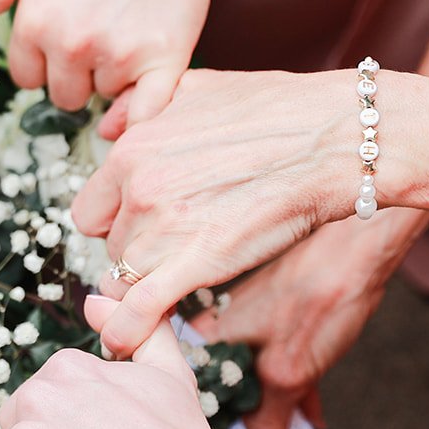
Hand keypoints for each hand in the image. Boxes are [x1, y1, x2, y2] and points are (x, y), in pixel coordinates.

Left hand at [4, 0, 215, 114]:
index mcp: (35, 22)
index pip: (27, 76)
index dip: (44, 59)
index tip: (62, 33)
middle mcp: (73, 42)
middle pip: (63, 94)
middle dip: (74, 72)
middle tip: (95, 33)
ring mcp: (119, 53)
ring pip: (102, 97)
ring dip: (109, 77)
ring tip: (121, 32)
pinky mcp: (164, 59)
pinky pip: (142, 113)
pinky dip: (136, 115)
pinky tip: (132, 103)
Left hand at [71, 68, 360, 356]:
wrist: (338, 138)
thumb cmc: (277, 110)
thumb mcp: (193, 87)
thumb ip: (141, 106)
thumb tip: (104, 125)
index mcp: (130, 150)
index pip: (90, 212)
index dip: (116, 222)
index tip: (144, 224)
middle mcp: (137, 189)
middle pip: (113, 246)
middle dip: (138, 249)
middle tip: (180, 242)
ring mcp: (165, 227)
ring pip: (129, 276)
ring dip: (153, 279)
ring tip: (188, 267)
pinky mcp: (197, 262)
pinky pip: (142, 308)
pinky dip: (131, 329)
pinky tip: (124, 341)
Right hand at [192, 217, 411, 428]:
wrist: (355, 250)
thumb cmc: (316, 301)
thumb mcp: (288, 374)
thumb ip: (266, 420)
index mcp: (199, 340)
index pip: (187, 397)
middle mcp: (209, 333)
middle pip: (217, 394)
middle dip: (241, 427)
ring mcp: (239, 328)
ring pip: (246, 383)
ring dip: (269, 412)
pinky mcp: (268, 325)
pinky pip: (269, 368)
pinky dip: (288, 391)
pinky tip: (311, 416)